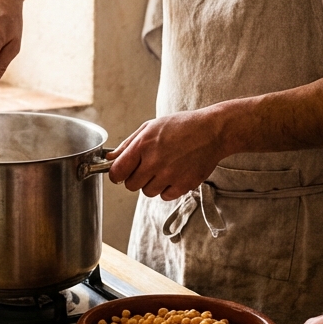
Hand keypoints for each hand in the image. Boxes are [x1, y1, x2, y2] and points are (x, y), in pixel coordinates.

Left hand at [107, 108, 231, 198]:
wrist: (212, 131)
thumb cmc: (181, 127)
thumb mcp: (150, 127)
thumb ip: (127, 144)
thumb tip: (110, 158)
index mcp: (143, 145)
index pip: (117, 172)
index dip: (117, 174)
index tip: (122, 173)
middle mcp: (154, 162)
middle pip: (131, 185)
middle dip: (136, 178)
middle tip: (148, 167)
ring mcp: (169, 175)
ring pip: (148, 192)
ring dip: (153, 184)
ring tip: (165, 168)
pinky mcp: (183, 185)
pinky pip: (165, 196)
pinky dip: (168, 189)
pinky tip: (175, 174)